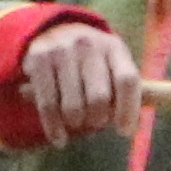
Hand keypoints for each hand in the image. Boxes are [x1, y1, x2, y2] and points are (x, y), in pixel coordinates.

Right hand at [16, 18, 139, 146]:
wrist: (53, 32)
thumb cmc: (90, 60)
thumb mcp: (111, 64)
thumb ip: (123, 91)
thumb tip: (132, 127)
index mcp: (113, 47)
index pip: (127, 80)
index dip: (128, 110)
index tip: (124, 132)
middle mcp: (88, 45)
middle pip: (99, 98)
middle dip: (98, 119)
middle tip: (95, 122)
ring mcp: (61, 51)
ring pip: (72, 106)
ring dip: (77, 124)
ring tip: (77, 122)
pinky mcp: (38, 60)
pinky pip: (48, 106)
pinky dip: (54, 128)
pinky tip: (59, 139)